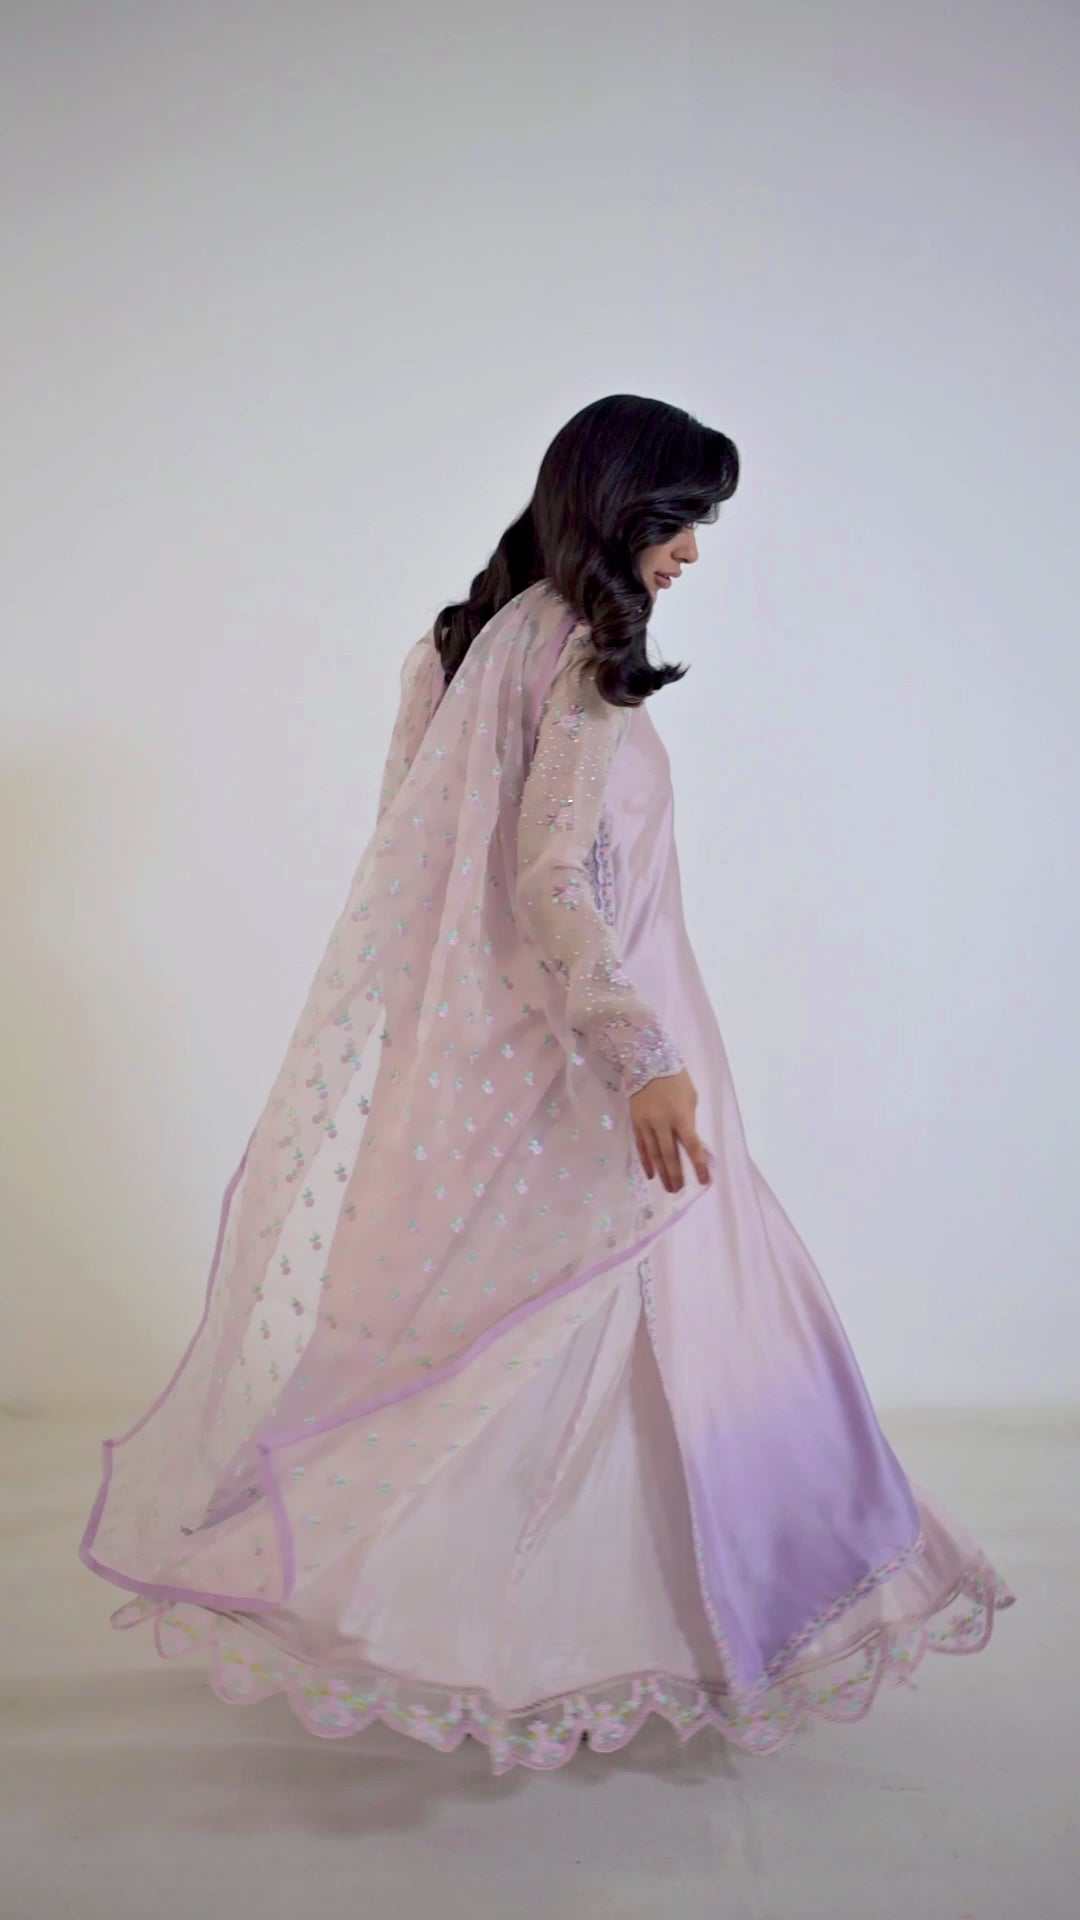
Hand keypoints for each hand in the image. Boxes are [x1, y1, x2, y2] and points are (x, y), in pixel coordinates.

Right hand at [629, 1068, 710, 1192]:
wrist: (646, 1061)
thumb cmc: (675, 1078)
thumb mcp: (691, 1097)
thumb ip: (689, 1120)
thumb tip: (688, 1141)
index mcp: (681, 1115)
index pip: (692, 1146)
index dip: (699, 1165)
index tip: (705, 1180)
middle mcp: (663, 1122)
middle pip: (670, 1155)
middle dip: (676, 1175)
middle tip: (679, 1190)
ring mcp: (647, 1123)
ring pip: (654, 1154)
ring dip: (662, 1173)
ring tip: (668, 1187)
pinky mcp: (635, 1122)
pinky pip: (641, 1147)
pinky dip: (646, 1162)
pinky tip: (651, 1174)